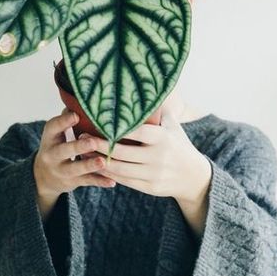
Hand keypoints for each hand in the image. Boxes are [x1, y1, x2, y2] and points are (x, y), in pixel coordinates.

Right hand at [33, 107, 116, 198]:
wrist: (43, 176)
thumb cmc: (57, 145)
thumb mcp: (56, 132)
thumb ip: (67, 118)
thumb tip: (83, 97)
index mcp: (49, 137)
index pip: (53, 127)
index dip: (64, 121)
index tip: (76, 114)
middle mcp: (52, 155)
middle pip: (64, 150)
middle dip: (78, 146)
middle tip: (92, 141)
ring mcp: (61, 170)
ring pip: (76, 168)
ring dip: (90, 165)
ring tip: (104, 161)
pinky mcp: (72, 182)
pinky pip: (87, 182)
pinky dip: (100, 182)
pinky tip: (112, 182)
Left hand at [79, 105, 210, 202]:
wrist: (193, 177)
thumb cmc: (178, 144)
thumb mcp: (172, 126)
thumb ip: (158, 112)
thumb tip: (145, 88)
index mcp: (162, 138)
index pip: (136, 132)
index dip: (116, 129)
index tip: (97, 122)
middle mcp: (157, 157)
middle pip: (122, 152)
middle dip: (100, 145)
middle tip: (83, 137)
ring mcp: (153, 174)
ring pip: (119, 168)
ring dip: (99, 161)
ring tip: (84, 151)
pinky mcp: (148, 187)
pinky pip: (123, 180)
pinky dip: (107, 173)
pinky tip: (95, 165)